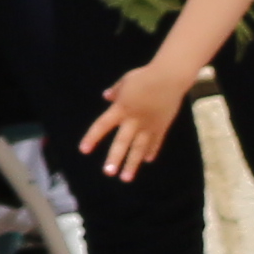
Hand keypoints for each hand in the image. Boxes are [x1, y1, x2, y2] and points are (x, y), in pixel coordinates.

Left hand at [79, 57, 196, 180]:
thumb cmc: (145, 76)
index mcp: (121, 108)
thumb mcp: (125, 81)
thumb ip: (115, 91)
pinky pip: (156, 142)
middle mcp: (134, 120)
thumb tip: (106, 97)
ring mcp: (150, 125)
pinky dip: (151, 151)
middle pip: (122, 142)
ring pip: (139, 148)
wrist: (170, 77)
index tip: (84, 150)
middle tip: (108, 173)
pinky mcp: (162, 126)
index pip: (102, 125)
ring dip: (132, 163)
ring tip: (126, 178)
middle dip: (115, 158)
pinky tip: (147, 161)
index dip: (93, 138)